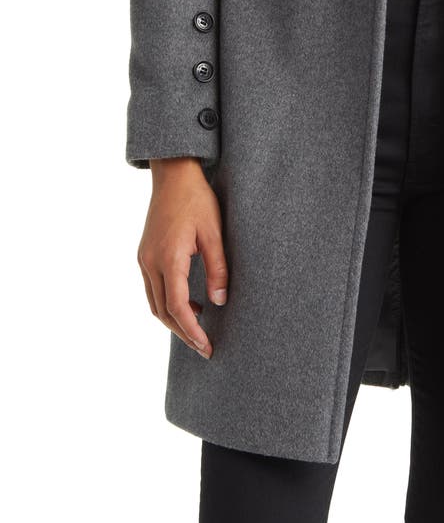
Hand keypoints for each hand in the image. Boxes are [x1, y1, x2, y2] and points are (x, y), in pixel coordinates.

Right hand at [137, 157, 228, 357]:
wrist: (173, 175)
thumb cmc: (198, 200)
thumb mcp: (214, 233)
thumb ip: (218, 268)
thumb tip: (220, 301)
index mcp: (169, 258)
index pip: (178, 307)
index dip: (192, 330)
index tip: (207, 346)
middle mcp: (150, 262)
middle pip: (162, 311)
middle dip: (183, 332)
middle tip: (204, 347)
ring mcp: (144, 259)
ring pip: (154, 303)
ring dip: (174, 320)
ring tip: (197, 330)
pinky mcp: (144, 254)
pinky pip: (152, 289)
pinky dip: (167, 303)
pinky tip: (188, 304)